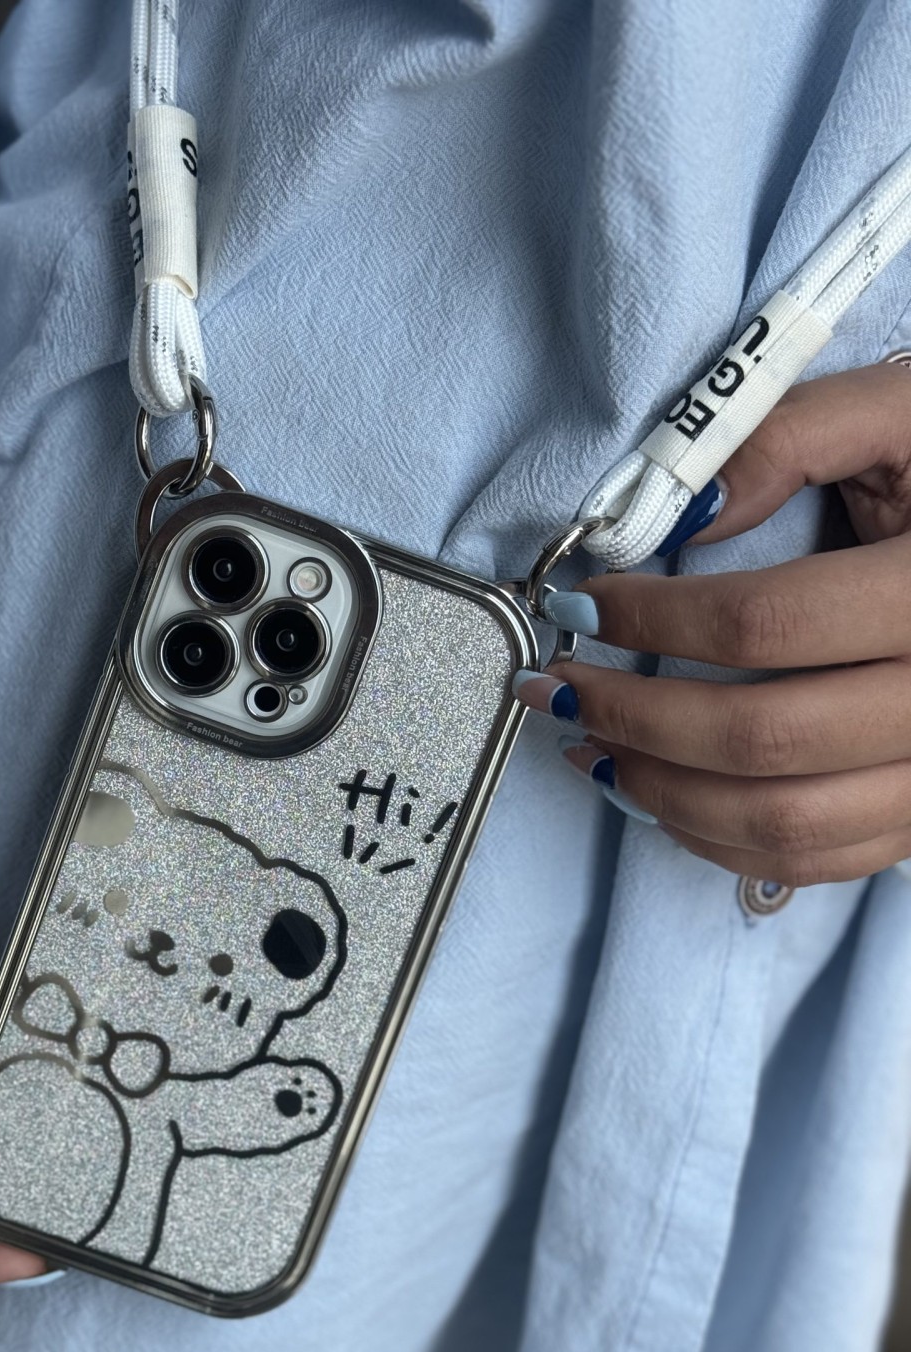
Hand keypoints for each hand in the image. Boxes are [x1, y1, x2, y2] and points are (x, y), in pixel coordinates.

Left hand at [514, 363, 910, 886]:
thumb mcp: (905, 413)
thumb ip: (794, 438)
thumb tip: (678, 515)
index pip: (765, 626)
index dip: (654, 622)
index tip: (583, 604)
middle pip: (760, 739)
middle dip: (633, 717)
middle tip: (554, 685)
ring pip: (781, 822)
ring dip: (660, 791)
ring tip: (587, 744)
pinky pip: (813, 859)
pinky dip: (717, 840)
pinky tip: (655, 794)